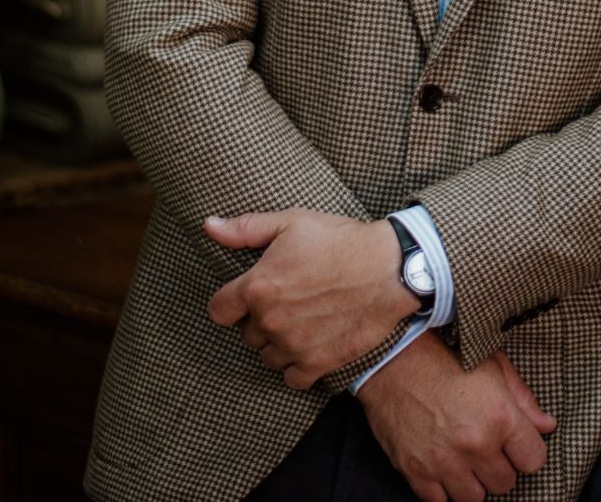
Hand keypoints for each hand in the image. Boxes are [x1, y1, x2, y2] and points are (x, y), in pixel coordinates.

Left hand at [205, 208, 411, 387]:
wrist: (391, 268)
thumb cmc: (342, 240)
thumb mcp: (293, 222)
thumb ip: (246, 228)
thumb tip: (209, 227)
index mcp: (258, 287)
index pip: (219, 310)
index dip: (233, 302)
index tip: (251, 295)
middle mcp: (269, 321)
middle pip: (247, 333)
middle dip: (262, 319)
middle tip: (291, 300)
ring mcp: (292, 346)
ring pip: (268, 356)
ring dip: (280, 342)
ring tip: (305, 320)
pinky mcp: (316, 364)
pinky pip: (292, 376)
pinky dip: (299, 364)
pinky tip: (314, 342)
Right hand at [358, 331, 555, 501]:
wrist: (395, 359)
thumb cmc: (447, 356)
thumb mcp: (495, 366)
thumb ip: (524, 400)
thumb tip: (547, 425)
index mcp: (501, 416)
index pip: (534, 460)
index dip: (527, 452)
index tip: (518, 445)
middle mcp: (475, 445)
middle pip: (505, 483)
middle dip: (500, 467)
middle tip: (489, 449)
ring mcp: (445, 462)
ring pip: (474, 499)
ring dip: (474, 482)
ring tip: (467, 460)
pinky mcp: (416, 472)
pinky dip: (444, 489)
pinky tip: (445, 468)